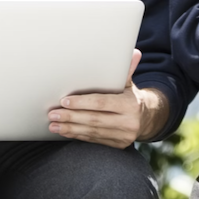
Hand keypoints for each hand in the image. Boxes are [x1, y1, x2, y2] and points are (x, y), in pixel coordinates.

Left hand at [48, 50, 165, 147]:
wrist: (145, 119)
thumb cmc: (129, 97)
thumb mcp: (128, 84)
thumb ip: (127, 70)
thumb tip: (134, 52)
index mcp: (130, 105)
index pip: (101, 103)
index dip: (81, 103)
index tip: (64, 101)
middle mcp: (128, 122)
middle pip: (94, 119)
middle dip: (71, 117)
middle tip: (53, 114)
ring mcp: (123, 136)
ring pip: (92, 132)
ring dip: (70, 128)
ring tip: (54, 125)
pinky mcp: (118, 146)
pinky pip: (94, 140)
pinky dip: (77, 135)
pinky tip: (65, 132)